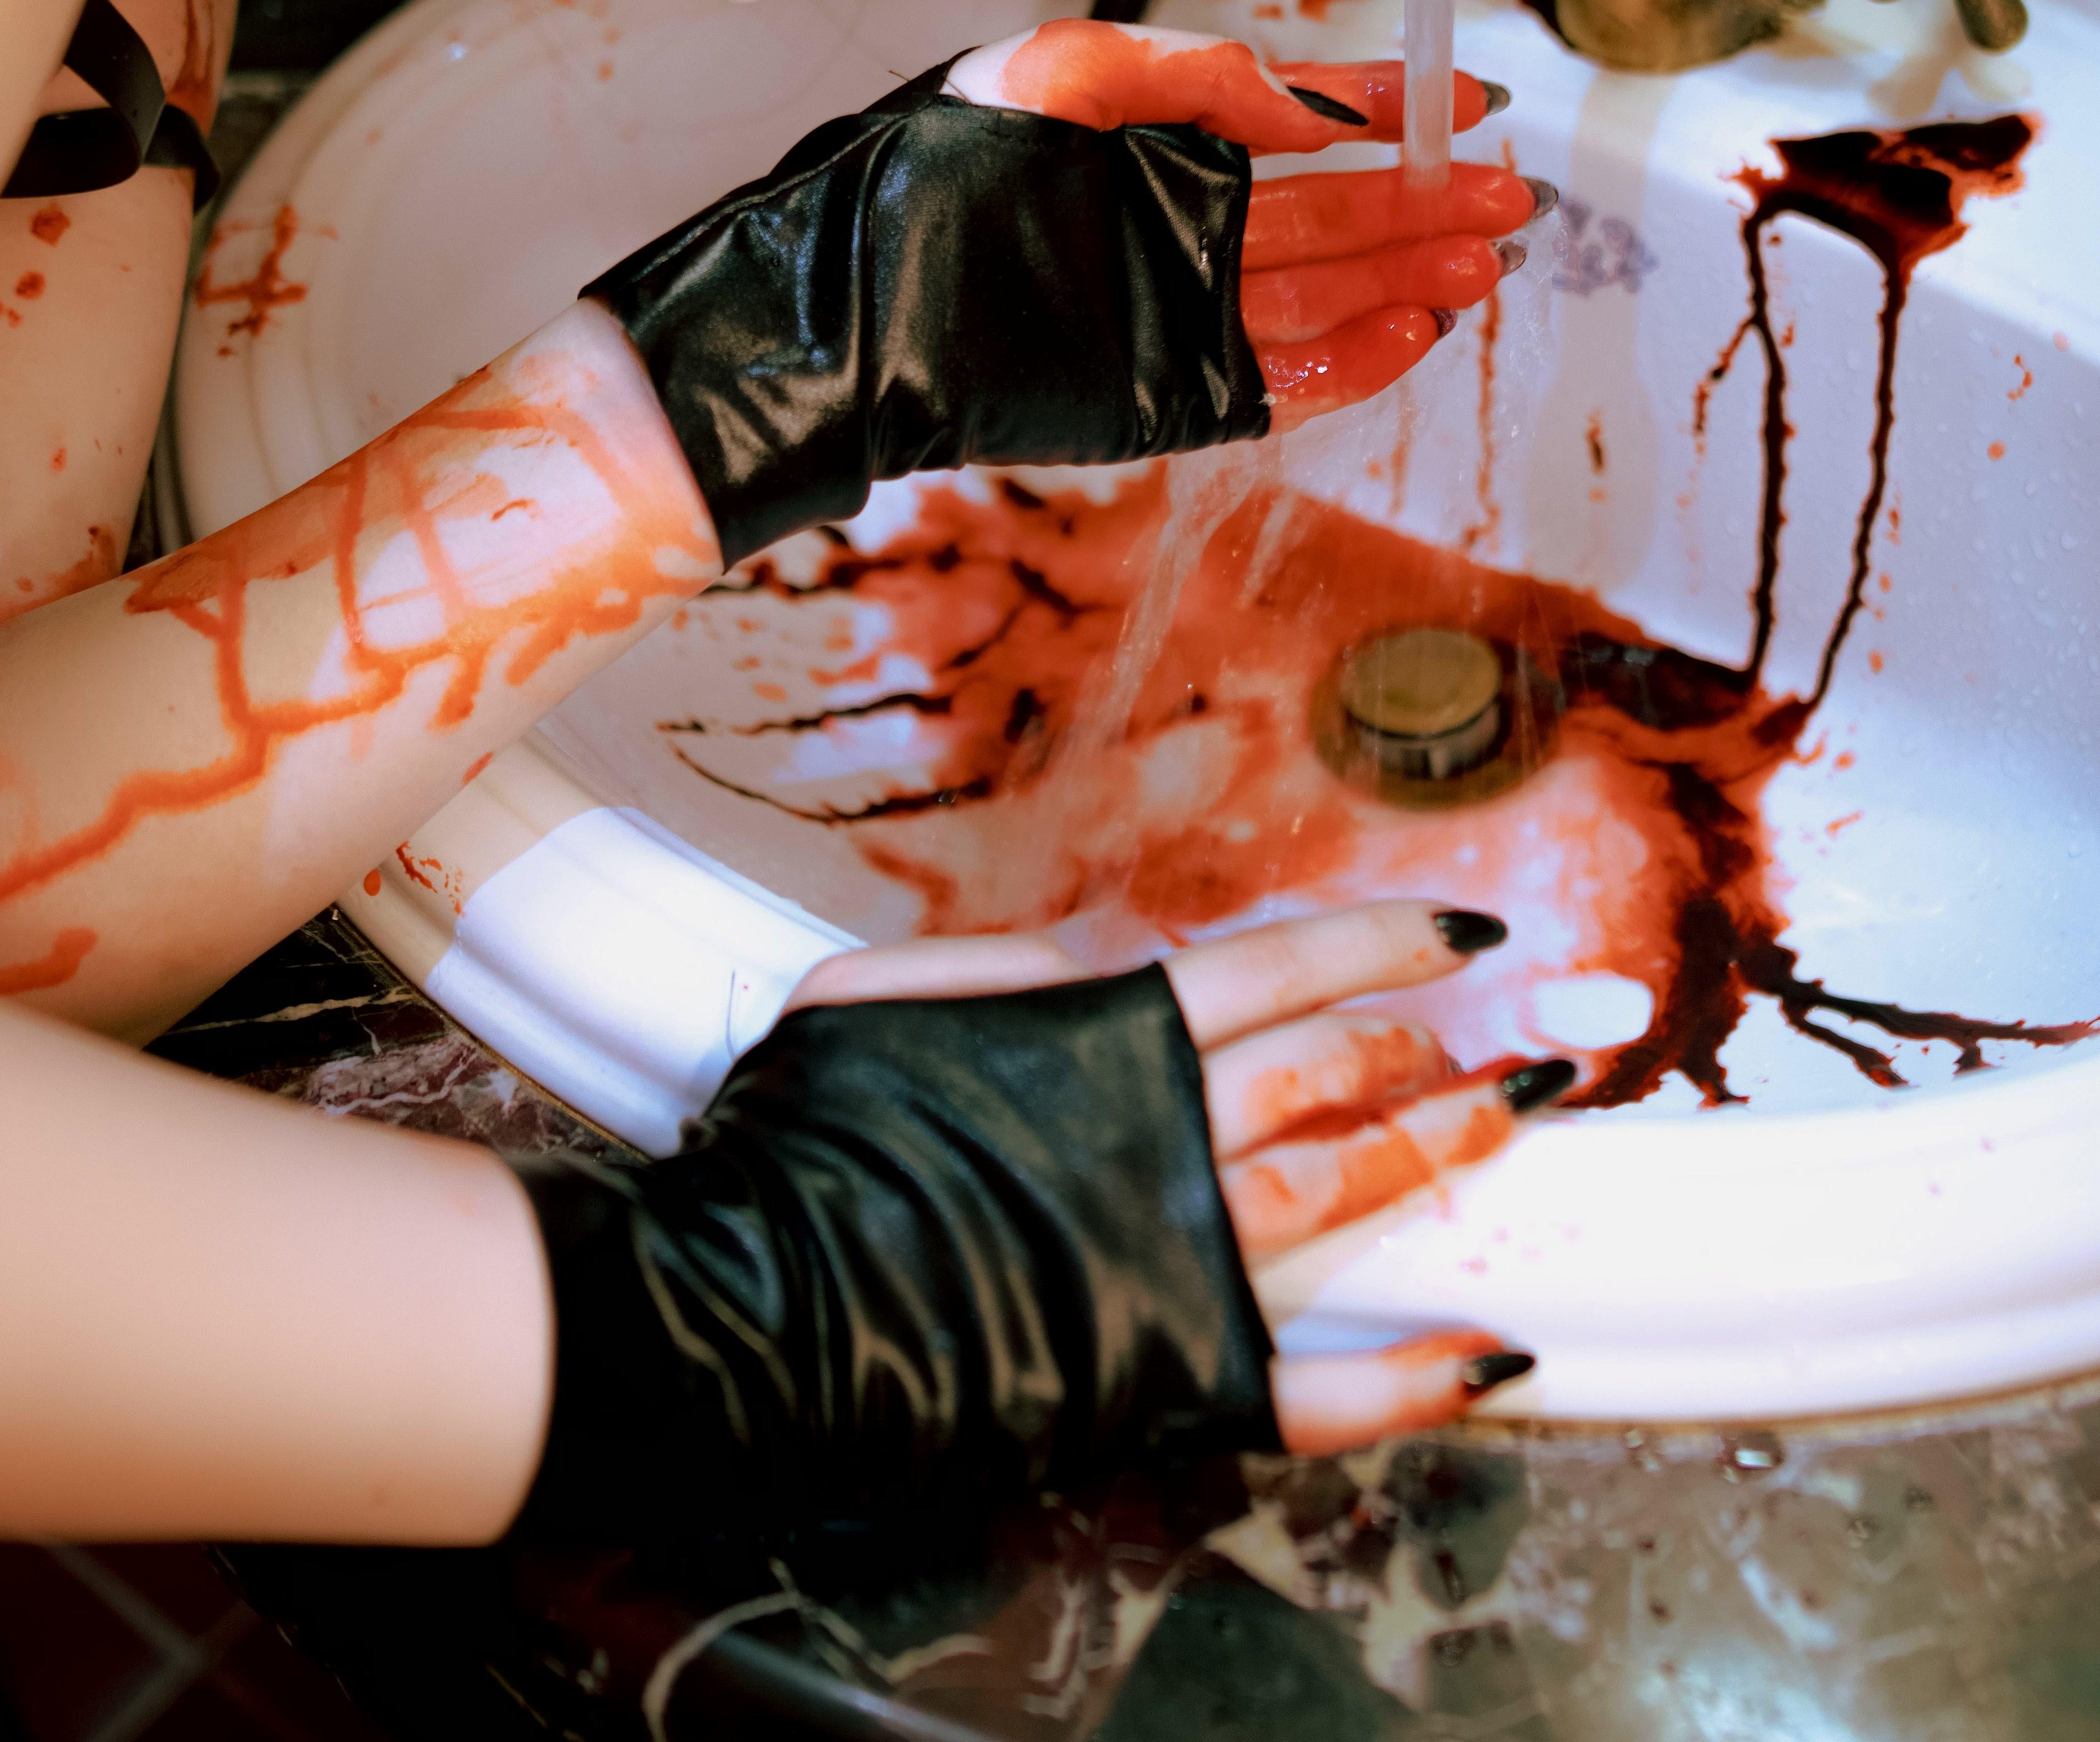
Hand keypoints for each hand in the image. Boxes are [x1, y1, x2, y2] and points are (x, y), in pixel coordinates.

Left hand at [585, 23, 1546, 565]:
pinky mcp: (1160, 391)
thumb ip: (1180, 73)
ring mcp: (1174, 310)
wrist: (837, 310)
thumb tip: (1296, 100)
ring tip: (1479, 264)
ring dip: (1406, 281)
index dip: (1389, 106)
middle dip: (1424, 202)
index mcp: (1155, 139)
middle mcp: (1177, 224)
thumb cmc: (917, 176)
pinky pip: (1276, 379)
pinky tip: (1409, 334)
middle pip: (1331, 214)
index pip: (1300, 119)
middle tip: (1509, 195)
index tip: (1470, 95)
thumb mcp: (1049, 75)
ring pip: (1321, 296)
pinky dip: (1348, 362)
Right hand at [791, 898, 1566, 1448]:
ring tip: (1509, 1127)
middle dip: (1428, 1050)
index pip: (1285, 966)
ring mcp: (1177, 1259)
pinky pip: (1320, 1388)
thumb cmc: (804, 1135)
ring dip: (1440, 1156)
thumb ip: (1016, 965)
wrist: (755, 1299)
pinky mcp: (1169, 1376)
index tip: (1467, 929)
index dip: (1387, 939)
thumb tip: (1121, 948)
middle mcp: (1167, 1133)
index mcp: (1109, 1033)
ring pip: (1347, 1195)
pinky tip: (1491, 1356)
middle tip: (1488, 1048)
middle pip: (1337, 1074)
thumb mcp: (884, 994)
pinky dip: (1413, 1377)